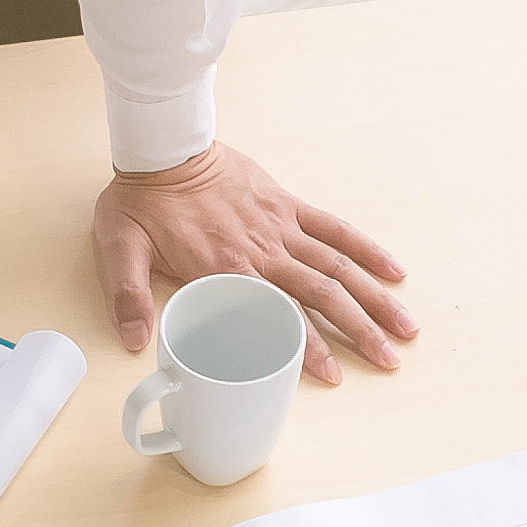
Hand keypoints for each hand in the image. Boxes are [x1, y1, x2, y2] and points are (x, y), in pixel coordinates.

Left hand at [91, 143, 412, 384]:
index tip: (332, 376)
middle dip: (359, 331)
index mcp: (227, 268)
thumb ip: (129, 296)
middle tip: (389, 361)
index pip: (278, 315)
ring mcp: (280, 227)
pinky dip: (365, 249)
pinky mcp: (287, 205)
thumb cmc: (142, 203)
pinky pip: (334, 228)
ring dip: (373, 298)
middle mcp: (263, 251)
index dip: (306, 348)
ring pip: (337, 266)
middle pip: (322, 294)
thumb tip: (135, 342)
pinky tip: (393, 271)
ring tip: (405, 327)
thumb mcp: (121, 250)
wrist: (163, 150)